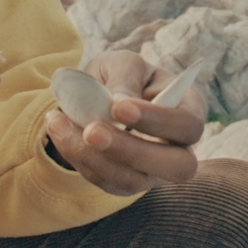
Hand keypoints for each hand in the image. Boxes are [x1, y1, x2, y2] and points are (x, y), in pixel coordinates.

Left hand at [43, 50, 203, 195]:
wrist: (93, 95)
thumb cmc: (119, 76)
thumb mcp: (122, 64)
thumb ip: (124, 78)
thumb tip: (118, 105)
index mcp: (188, 110)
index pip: (188, 125)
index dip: (158, 120)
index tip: (118, 106)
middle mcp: (178, 148)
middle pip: (178, 166)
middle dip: (132, 151)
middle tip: (92, 131)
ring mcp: (153, 172)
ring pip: (134, 180)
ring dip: (94, 157)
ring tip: (59, 123)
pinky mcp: (124, 183)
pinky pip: (105, 182)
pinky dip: (79, 159)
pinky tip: (59, 131)